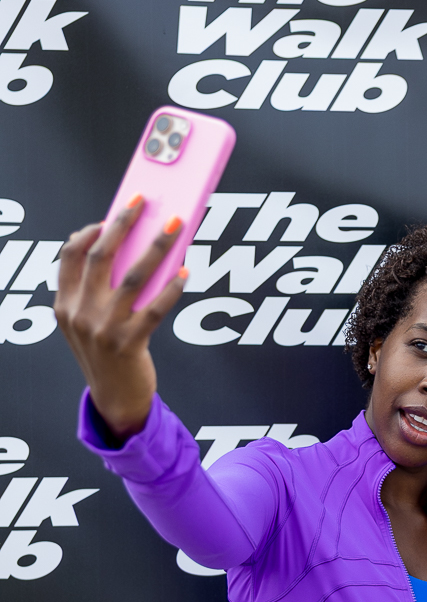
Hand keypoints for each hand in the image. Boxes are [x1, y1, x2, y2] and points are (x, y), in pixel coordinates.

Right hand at [55, 196, 186, 440]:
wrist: (115, 398)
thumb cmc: (105, 354)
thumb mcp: (86, 322)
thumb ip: (91, 291)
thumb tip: (114, 248)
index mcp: (65, 305)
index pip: (70, 256)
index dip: (89, 231)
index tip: (111, 215)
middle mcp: (81, 313)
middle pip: (101, 256)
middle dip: (123, 224)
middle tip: (142, 202)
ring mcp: (104, 329)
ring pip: (134, 276)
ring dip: (157, 247)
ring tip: (175, 227)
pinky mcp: (130, 343)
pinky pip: (155, 308)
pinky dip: (172, 288)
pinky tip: (184, 274)